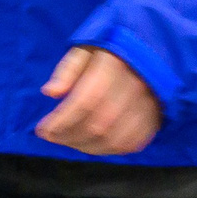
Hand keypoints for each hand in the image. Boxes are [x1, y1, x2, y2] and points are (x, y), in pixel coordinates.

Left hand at [34, 46, 161, 155]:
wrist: (153, 49)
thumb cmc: (112, 49)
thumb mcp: (86, 48)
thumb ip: (67, 69)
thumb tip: (50, 92)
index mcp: (114, 64)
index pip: (85, 101)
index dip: (61, 120)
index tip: (42, 129)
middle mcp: (134, 87)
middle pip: (98, 124)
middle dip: (68, 136)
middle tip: (51, 135)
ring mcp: (148, 105)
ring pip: (113, 139)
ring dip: (84, 146)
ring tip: (67, 139)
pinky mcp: (155, 119)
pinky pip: (130, 144)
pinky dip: (107, 149)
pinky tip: (91, 143)